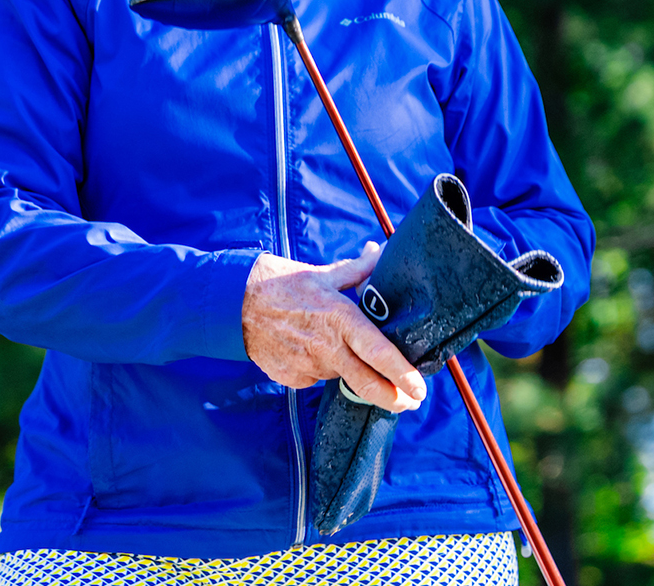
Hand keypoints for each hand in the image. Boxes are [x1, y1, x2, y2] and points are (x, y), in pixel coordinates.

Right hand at [241, 243, 426, 411]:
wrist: (232, 304)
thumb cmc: (281, 283)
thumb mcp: (322, 274)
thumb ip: (357, 269)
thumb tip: (380, 250)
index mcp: (340, 319)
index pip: (379, 354)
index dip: (403, 375)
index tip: (420, 389)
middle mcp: (327, 348)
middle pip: (367, 384)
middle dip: (392, 398)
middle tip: (408, 403)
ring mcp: (308, 367)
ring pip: (341, 376)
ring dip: (349, 370)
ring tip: (335, 347)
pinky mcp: (291, 378)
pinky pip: (317, 376)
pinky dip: (321, 367)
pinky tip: (309, 348)